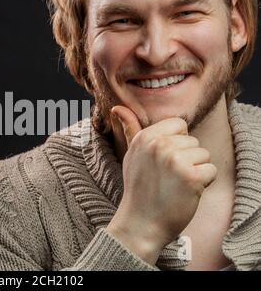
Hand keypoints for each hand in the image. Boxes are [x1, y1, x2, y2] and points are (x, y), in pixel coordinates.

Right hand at [106, 106, 216, 264]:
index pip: (180, 125)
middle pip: (193, 141)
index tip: (163, 161)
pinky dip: (203, 184)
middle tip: (167, 177)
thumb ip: (130, 129)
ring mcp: (175, 160)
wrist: (140, 222)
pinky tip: (185, 192)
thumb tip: (117, 107)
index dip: (177, 143)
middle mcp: (159, 144)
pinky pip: (211, 171)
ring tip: (175, 184)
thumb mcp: (131, 154)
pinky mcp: (191, 176)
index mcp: (146, 137)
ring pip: (204, 155)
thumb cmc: (138, 188)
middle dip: (186, 159)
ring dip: (195, 171)